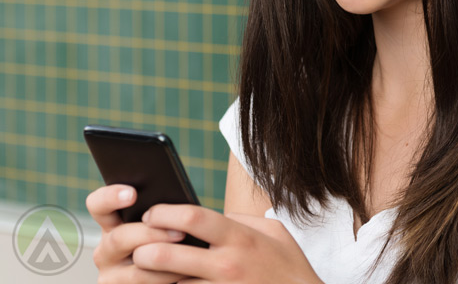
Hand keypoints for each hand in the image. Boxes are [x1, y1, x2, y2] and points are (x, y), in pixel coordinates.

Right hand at [86, 185, 189, 282]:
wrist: (178, 274)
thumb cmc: (172, 241)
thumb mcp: (162, 225)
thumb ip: (161, 214)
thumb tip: (178, 202)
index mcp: (112, 224)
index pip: (98, 205)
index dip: (111, 197)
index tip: (133, 193)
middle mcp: (106, 251)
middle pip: (119, 238)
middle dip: (152, 234)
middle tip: (180, 233)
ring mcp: (111, 277)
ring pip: (135, 272)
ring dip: (166, 264)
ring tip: (191, 256)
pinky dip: (168, 281)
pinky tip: (186, 274)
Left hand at [132, 204, 323, 283]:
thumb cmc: (288, 266)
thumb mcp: (273, 232)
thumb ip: (240, 221)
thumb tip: (212, 216)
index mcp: (239, 238)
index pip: (193, 217)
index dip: (165, 212)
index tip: (151, 213)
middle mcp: (227, 265)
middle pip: (169, 254)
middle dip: (144, 249)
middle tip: (136, 247)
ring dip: (153, 279)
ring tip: (143, 271)